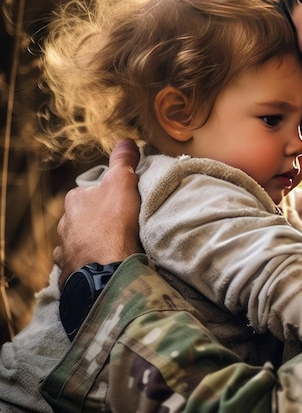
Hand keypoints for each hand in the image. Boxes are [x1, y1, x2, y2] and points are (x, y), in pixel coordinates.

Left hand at [54, 139, 141, 286]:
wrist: (106, 269)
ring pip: (79, 240)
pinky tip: (101, 263)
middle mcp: (64, 224)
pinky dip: (89, 261)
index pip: (91, 192)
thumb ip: (123, 162)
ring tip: (113, 247)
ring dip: (92, 242)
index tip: (124, 202)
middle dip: (98, 220)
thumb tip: (127, 141)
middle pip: (84, 217)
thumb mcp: (122, 183)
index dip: (108, 195)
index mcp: (74, 200)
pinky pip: (79, 262)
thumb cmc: (113, 224)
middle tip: (121, 225)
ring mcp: (66, 249)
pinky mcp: (70, 271)